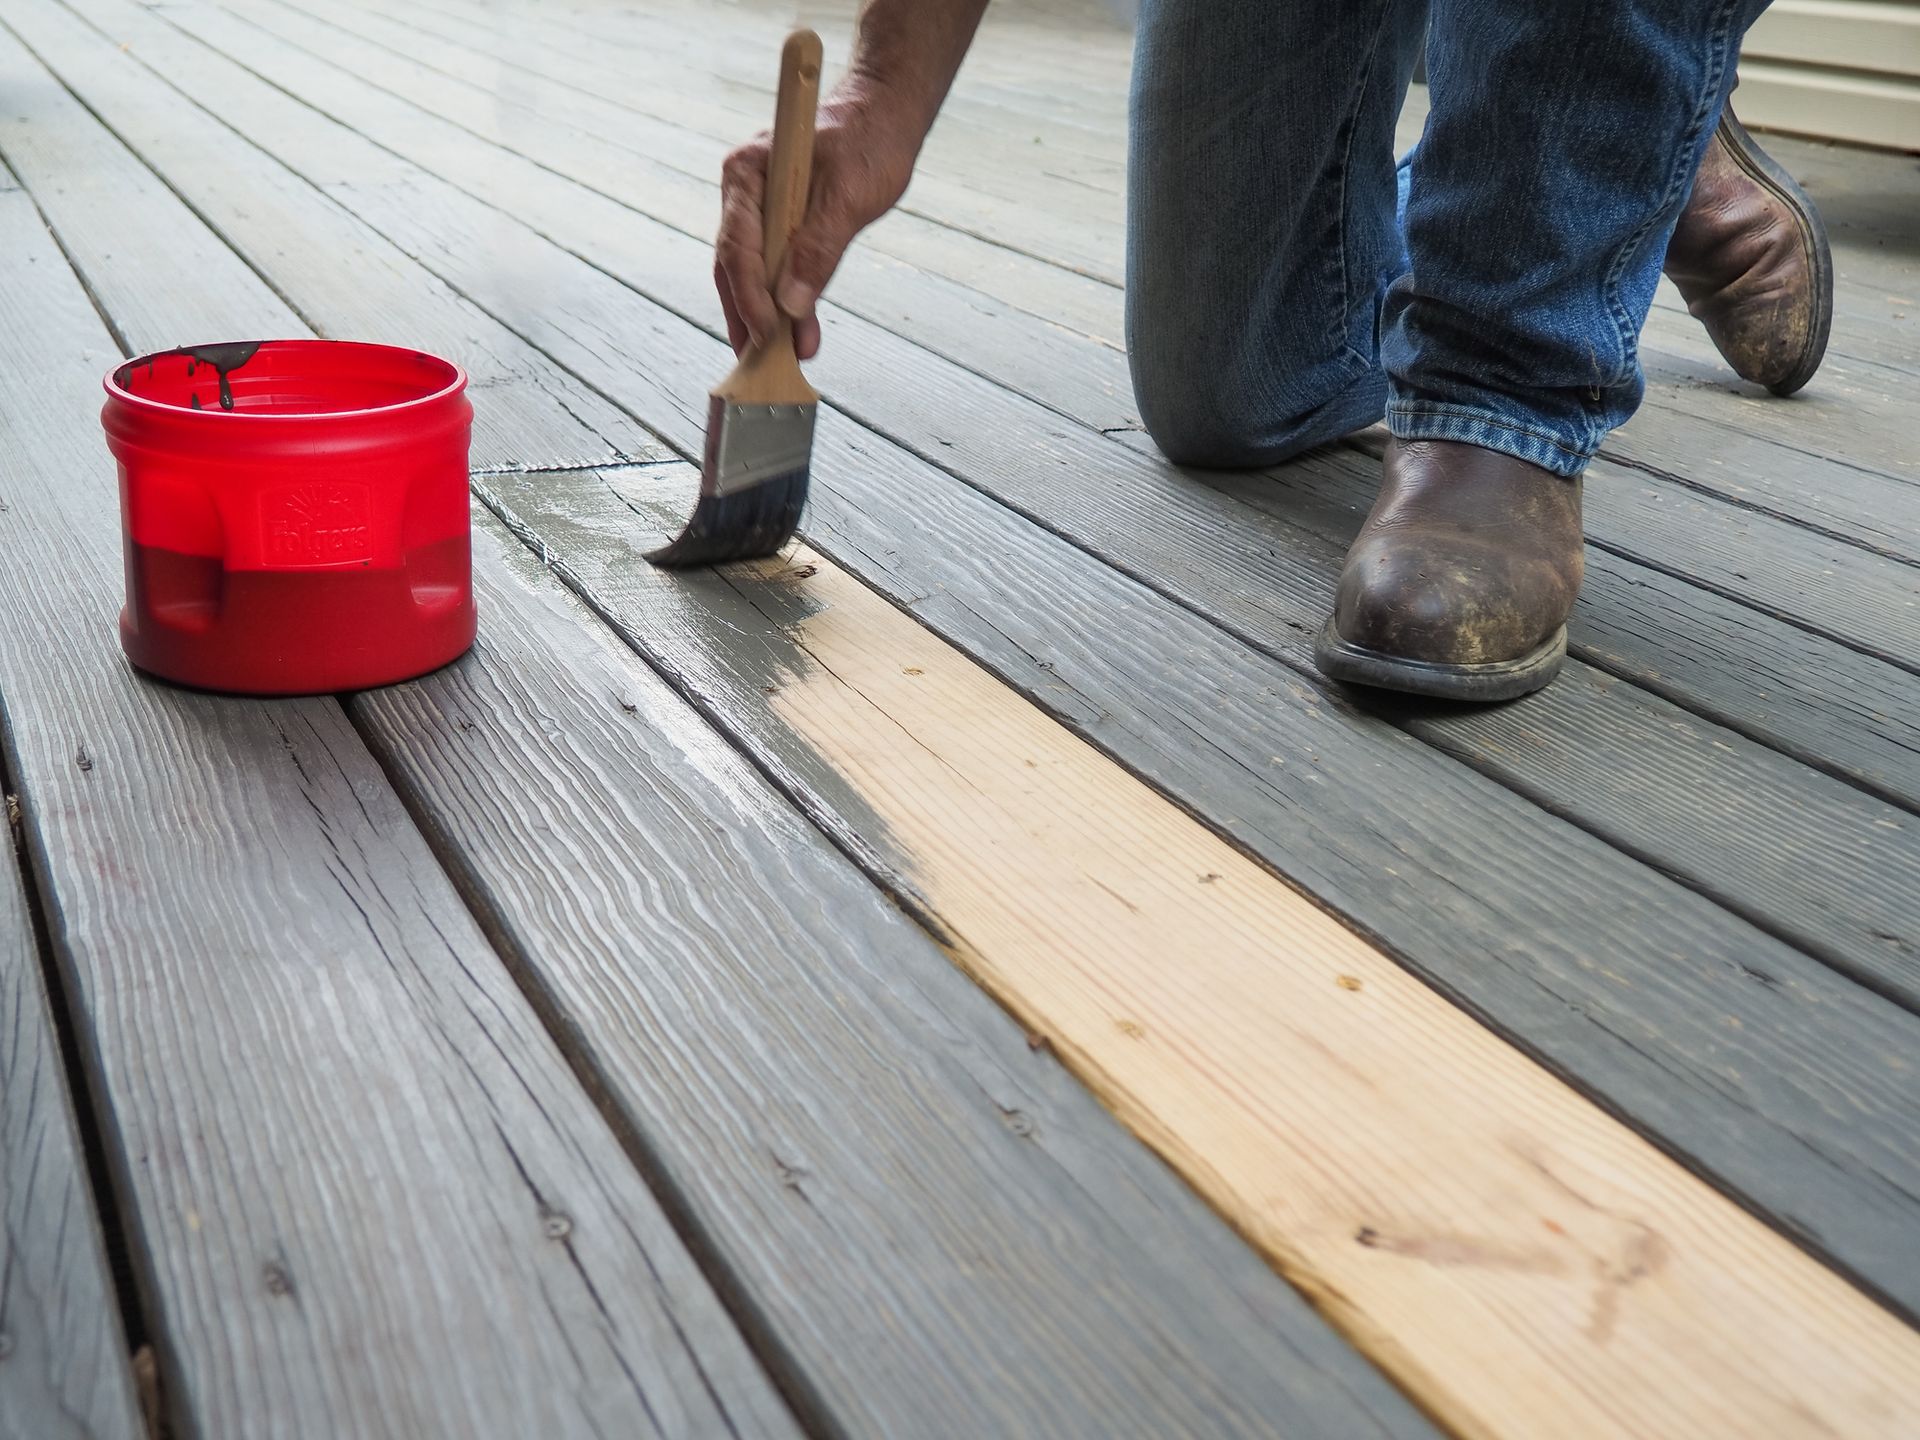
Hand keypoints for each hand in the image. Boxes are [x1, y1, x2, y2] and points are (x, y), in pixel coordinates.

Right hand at [714, 88, 918, 359]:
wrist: (884, 114)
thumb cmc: (869, 139)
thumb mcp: (849, 194)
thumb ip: (819, 249)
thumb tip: (791, 303)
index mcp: (747, 173)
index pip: (736, 247)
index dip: (749, 298)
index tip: (767, 337)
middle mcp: (744, 191)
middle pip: (734, 266)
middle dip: (747, 316)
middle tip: (759, 363)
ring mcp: (759, 207)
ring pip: (750, 271)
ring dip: (764, 315)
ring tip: (779, 358)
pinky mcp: (780, 221)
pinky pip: (772, 266)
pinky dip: (782, 298)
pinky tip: (796, 329)